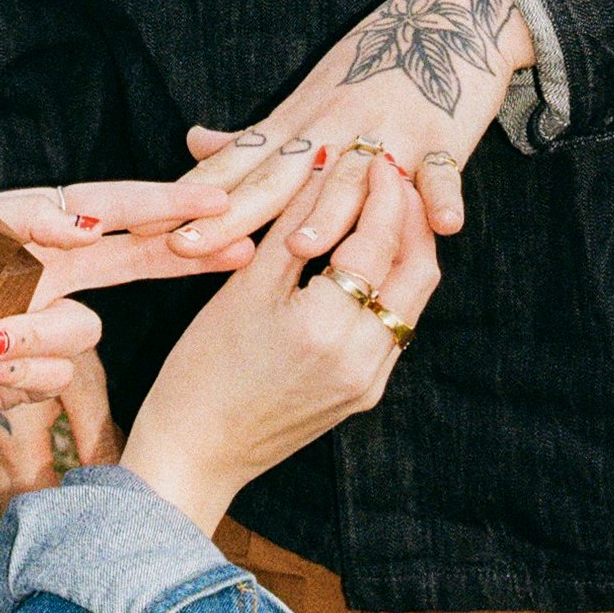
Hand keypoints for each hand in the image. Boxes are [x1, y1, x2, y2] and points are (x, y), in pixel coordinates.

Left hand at [0, 175, 248, 504]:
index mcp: (34, 230)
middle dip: (182, 254)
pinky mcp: (29, 375)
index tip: (215, 195)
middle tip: (240, 245)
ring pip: (83, 333)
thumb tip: (87, 223)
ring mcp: (42, 326)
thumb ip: (25, 219)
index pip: (112, 210)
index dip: (165, 204)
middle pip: (133, 260)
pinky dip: (17, 373)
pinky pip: (54, 377)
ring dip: (34, 338)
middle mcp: (49, 273)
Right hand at [123, 156, 440, 535]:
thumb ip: (291, 226)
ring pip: (412, 300)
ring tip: (383, 209)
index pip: (378, 241)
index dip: (381, 192)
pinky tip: (367, 260)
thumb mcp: (243, 289)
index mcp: (328, 327)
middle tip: (391, 176)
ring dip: (406, 250)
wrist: (196, 455)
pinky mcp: (365, 393)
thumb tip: (323, 170)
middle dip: (410, 216)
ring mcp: (370, 381)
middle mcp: (363, 358)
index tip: (374, 157)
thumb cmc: (202, 370)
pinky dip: (390, 285)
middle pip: (417, 270)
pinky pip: (394, 327)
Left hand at [163, 0, 532, 268]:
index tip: (142, 226)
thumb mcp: (307, 96)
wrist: (448, 13)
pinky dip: (443, 194)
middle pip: (277, 179)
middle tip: (184, 248)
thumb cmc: (373, 62)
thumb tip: (196, 144)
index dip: (191, 197)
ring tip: (303, 246)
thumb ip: (257, 134)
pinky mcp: (440, 134)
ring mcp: (386, 130)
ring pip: (355, 176)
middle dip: (231, 216)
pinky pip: (441, 169)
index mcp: (299, 123)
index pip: (237, 166)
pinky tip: (444, 224)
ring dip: (331, 210)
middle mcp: (333, 127)